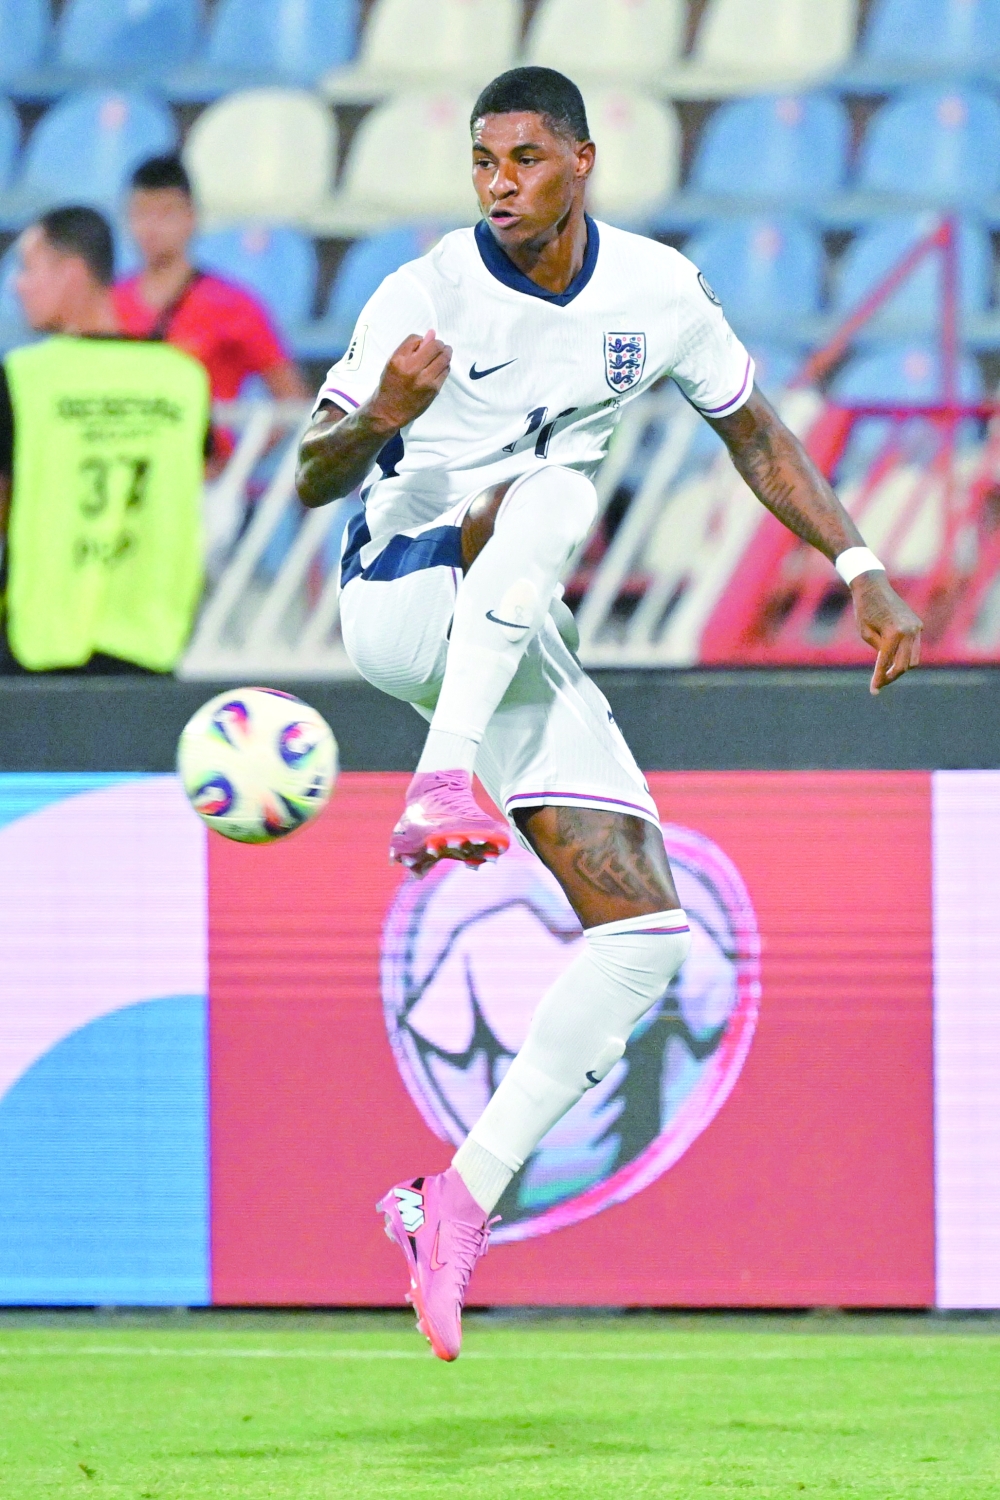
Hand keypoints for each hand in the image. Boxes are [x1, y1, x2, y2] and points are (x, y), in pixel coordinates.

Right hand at [367, 331, 451, 433]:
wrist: (390, 411)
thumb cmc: (390, 385)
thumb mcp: (393, 363)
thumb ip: (410, 348)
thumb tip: (432, 333)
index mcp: (399, 360)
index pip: (416, 338)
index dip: (422, 339)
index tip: (424, 344)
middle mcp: (412, 368)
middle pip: (435, 346)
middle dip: (439, 344)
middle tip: (438, 347)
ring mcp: (425, 380)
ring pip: (444, 358)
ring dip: (445, 353)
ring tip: (442, 355)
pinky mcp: (434, 389)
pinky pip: (445, 371)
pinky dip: (445, 366)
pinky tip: (440, 368)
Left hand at [850, 571, 921, 693]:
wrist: (873, 586)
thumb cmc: (864, 609)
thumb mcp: (865, 633)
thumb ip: (879, 651)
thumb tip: (889, 665)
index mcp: (894, 633)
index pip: (886, 663)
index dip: (879, 678)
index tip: (874, 690)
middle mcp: (909, 631)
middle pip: (904, 665)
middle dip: (891, 676)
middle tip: (879, 684)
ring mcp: (916, 628)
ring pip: (913, 659)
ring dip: (901, 668)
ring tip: (885, 674)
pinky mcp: (918, 625)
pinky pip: (914, 647)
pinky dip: (905, 656)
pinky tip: (893, 659)